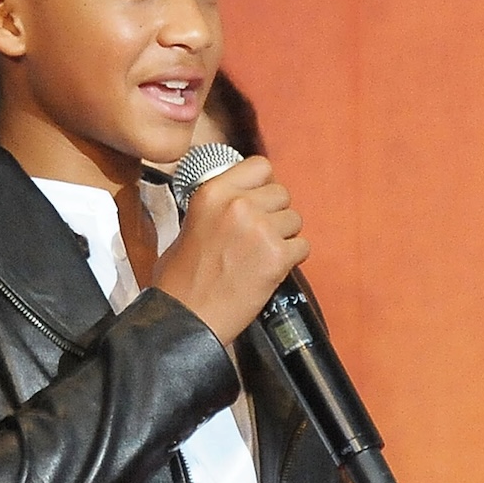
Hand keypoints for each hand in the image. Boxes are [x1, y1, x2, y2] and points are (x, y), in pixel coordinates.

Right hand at [151, 155, 307, 344]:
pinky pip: (302, 246)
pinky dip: (291, 259)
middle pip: (281, 193)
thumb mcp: (190, 223)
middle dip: (274, 213)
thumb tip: (245, 198)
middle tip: (258, 235)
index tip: (258, 198)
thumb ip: (219, 205)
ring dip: (283, 236)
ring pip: (295, 220)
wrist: (187, 317)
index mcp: (213, 192)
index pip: (260, 166)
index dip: (262, 184)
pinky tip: (270, 270)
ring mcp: (261, 230)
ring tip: (261, 255)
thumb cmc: (181, 277)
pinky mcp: (277, 257)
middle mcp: (238, 205)